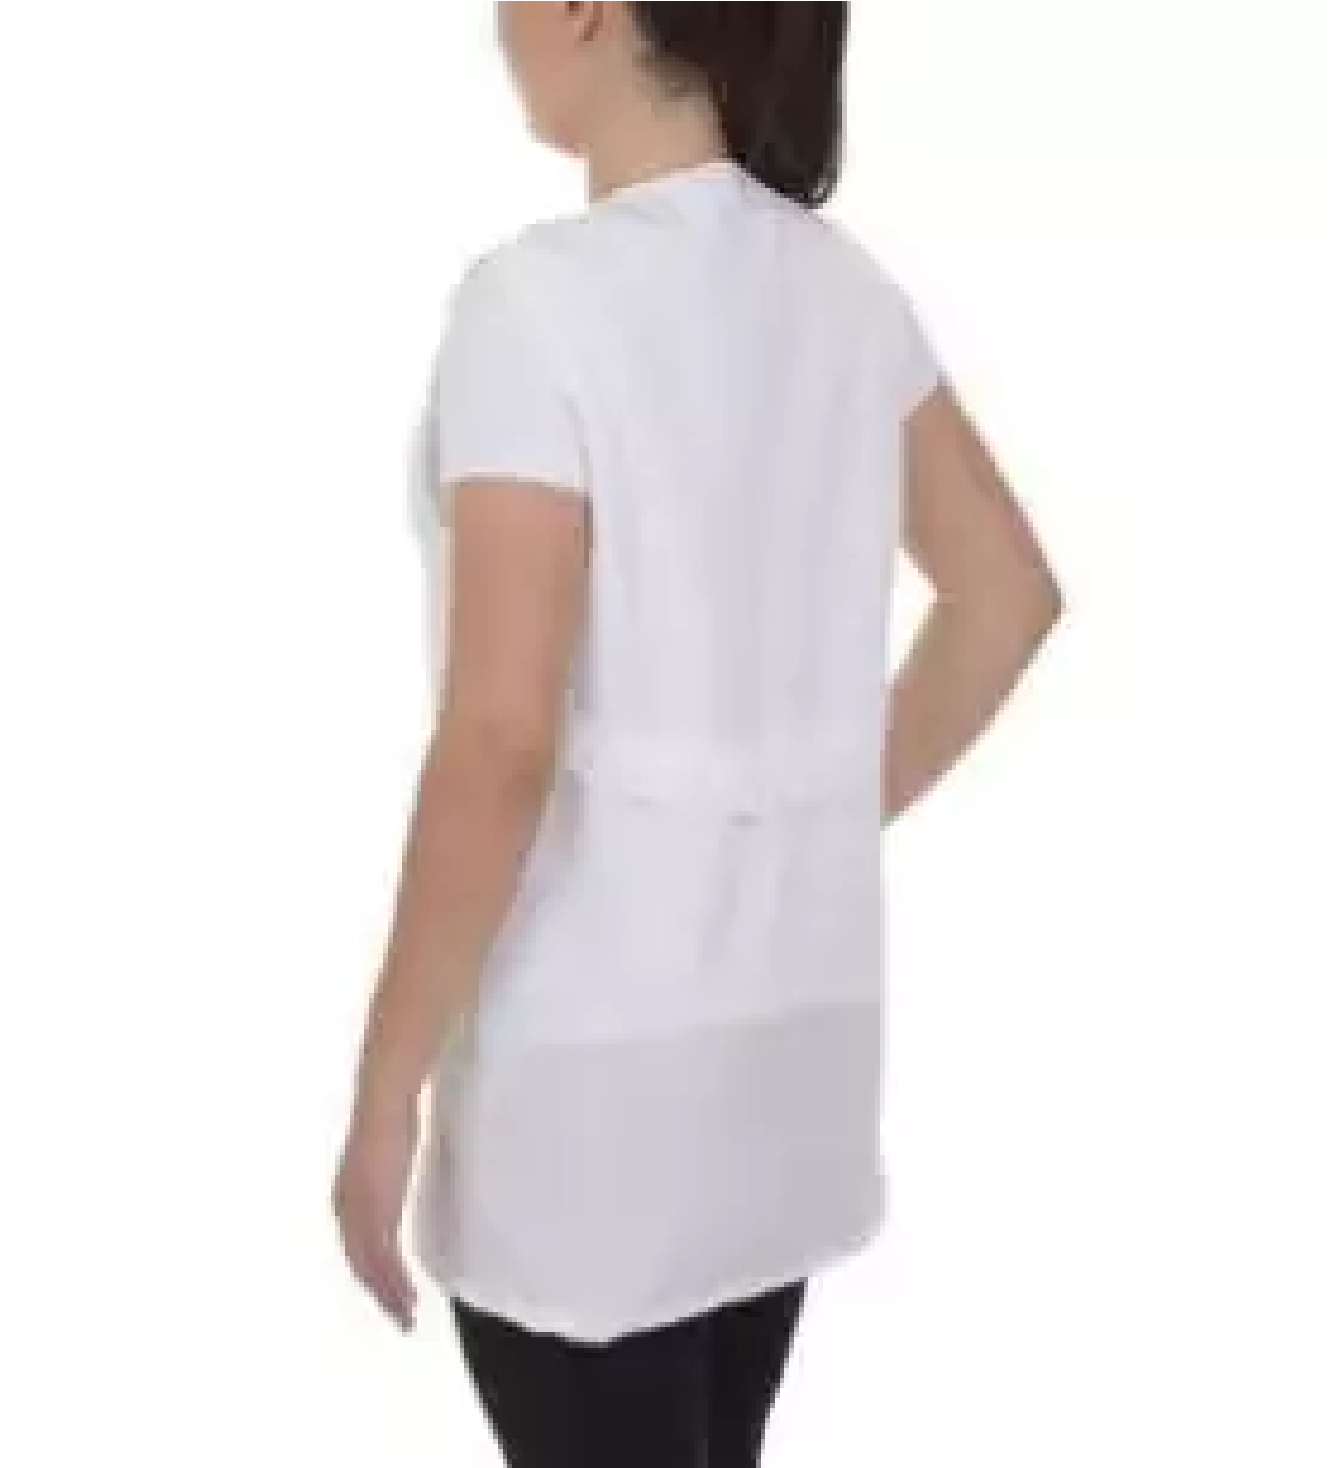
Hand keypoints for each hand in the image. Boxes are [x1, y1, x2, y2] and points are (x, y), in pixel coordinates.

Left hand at [332, 1087, 419, 1330]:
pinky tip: (407, 1294)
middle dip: (378, 1292)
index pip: (355, 1245)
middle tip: (399, 1317)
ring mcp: (361, 1209)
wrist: (385, 1099)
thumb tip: (394, 1172)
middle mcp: (347, 1207)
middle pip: (359, 1262)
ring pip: (370, 1265)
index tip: (388, 1292)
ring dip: (387, 1293)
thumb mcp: (384, 1152)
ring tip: (406, 1315)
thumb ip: (385, 1171)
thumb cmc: (389, 1117)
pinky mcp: (378, 1207)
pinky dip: (394, 1279)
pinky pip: (384, 1255)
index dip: (370, 1272)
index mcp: (347, 1196)